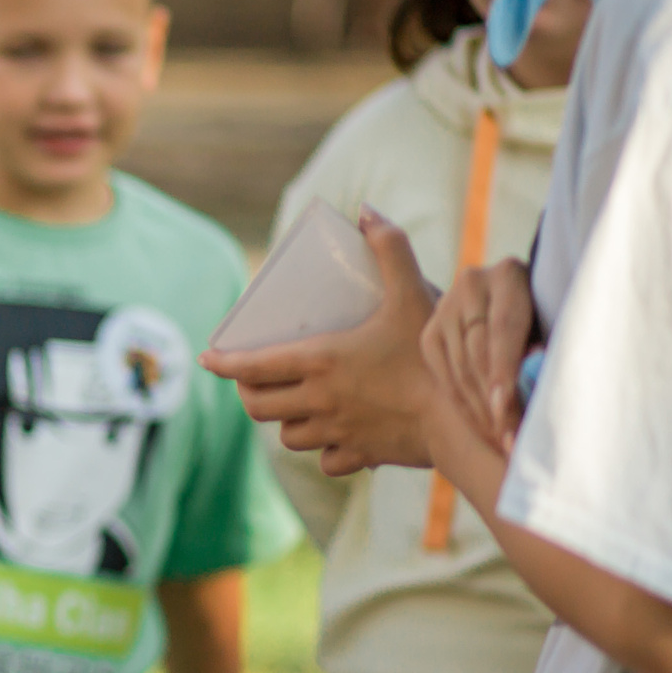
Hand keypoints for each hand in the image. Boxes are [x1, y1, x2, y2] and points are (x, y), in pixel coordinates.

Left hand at [200, 211, 438, 475]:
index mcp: (320, 361)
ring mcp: (336, 432)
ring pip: (288, 436)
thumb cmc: (433, 354)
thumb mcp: (413, 293)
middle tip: (253, 382)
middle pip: (259, 406)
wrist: (464, 418)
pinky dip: (326, 451)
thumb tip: (368, 211)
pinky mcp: (360, 456)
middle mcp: (318, 400)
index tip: (208, 359)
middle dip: (248, 394)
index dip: (223, 363)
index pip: (251, 365)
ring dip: (286, 422)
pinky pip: (328, 461)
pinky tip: (335, 438)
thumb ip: (391, 249)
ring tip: (294, 407)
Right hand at [422, 258, 535, 456]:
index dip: (504, 370)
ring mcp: (445, 307)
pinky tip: (481, 428)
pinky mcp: (431, 331)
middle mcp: (472, 285)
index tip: (504, 409)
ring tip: (500, 442)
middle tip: (510, 440)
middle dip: (493, 400)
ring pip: (458, 366)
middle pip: (478, 350)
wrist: (518, 308)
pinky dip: (461, 404)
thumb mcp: (555, 328)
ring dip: (479, 409)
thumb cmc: (554, 323)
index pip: (504, 327)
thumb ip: (544, 352)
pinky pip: (443, 374)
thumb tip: (534, 382)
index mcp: (509, 274)